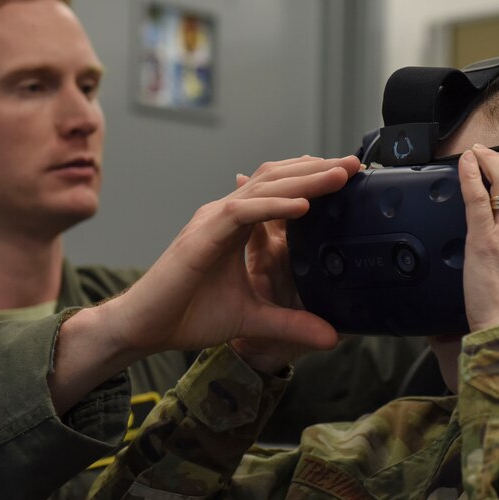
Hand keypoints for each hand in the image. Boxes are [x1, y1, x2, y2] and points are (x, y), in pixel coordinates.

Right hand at [107, 155, 360, 359]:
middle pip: (276, 179)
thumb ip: (292, 324)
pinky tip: (302, 206)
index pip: (279, 190)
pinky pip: (243, 213)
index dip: (312, 180)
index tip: (347, 176)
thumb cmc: (188, 315)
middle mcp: (226, 215)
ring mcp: (213, 221)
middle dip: (317, 169)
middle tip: (354, 162)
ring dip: (304, 180)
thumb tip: (332, 337)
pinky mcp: (202, 237)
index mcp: (236, 226)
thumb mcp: (254, 320)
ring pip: (263, 188)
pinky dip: (274, 207)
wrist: (145, 327)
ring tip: (339, 174)